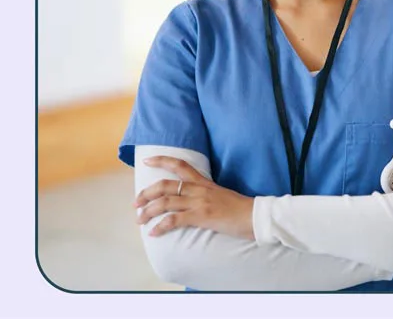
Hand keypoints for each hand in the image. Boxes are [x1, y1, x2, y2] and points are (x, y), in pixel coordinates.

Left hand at [134, 156, 255, 240]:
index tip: (146, 161)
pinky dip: (160, 227)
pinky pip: (174, 220)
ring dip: (148, 211)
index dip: (161, 160)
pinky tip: (153, 233)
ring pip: (165, 203)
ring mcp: (198, 202)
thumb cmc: (241, 208)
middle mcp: (198, 189)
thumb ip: (205, 193)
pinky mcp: (201, 217)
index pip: (179, 164)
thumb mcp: (220, 194)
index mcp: (203, 182)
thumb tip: (191, 199)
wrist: (256, 216)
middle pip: (164, 185)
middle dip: (146, 193)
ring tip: (139, 219)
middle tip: (136, 202)